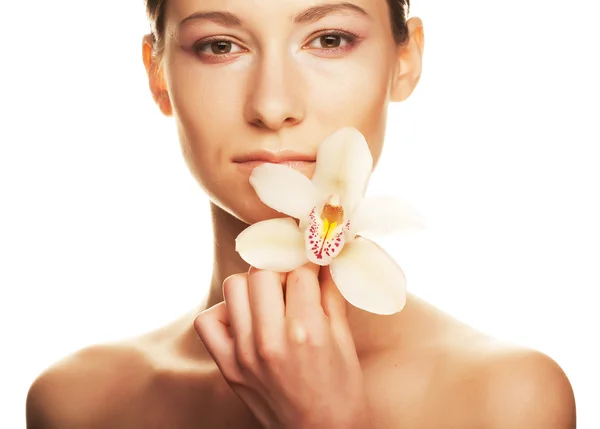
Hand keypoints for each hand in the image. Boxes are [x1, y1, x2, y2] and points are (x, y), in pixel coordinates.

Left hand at [193, 263, 370, 428]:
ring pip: (234, 287)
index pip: (299, 271)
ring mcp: (244, 354)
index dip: (308, 262)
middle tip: (291, 279)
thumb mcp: (344, 340)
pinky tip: (246, 318)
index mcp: (307, 331)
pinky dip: (224, 312)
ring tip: (270, 298)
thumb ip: (332, 295)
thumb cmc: (341, 391)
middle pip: (262, 271)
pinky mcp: (228, 367)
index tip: (311, 261)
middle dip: (279, 268)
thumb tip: (326, 259)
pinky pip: (208, 320)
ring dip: (253, 285)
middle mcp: (270, 340)